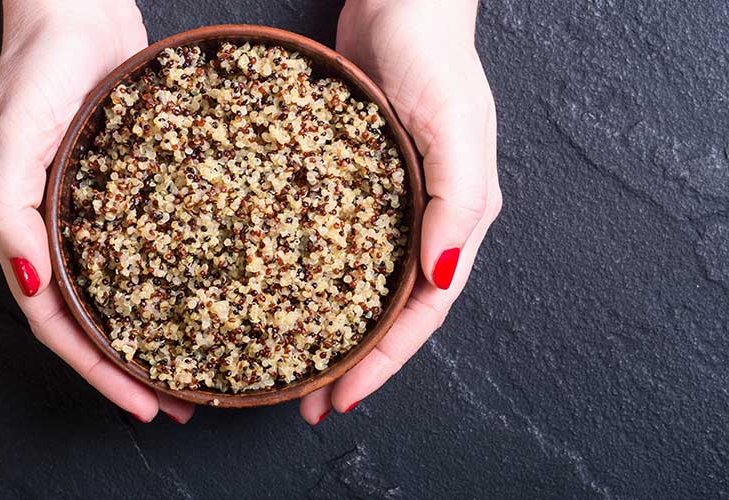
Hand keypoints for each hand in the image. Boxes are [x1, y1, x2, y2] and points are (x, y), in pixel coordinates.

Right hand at [0, 0, 192, 423]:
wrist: (79, 12)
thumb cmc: (37, 71)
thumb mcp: (8, 145)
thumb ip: (9, 217)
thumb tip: (26, 286)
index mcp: (36, 236)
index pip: (65, 326)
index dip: (102, 372)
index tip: (146, 406)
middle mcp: (75, 233)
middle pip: (106, 320)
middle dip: (140, 369)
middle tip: (185, 403)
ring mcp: (111, 212)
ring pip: (139, 289)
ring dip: (166, 331)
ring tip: (205, 365)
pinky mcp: (146, 185)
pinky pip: (166, 241)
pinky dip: (186, 274)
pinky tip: (219, 292)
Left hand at [300, 0, 500, 421]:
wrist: (400, 2)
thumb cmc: (435, 58)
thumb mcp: (456, 128)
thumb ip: (456, 204)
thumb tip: (443, 279)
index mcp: (457, 220)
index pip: (425, 311)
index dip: (387, 360)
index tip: (344, 397)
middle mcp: (423, 220)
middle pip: (389, 310)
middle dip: (355, 360)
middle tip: (309, 400)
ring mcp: (385, 201)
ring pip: (357, 283)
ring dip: (327, 326)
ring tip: (285, 361)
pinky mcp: (350, 178)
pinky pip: (329, 238)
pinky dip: (305, 271)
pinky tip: (271, 288)